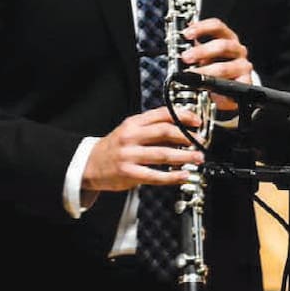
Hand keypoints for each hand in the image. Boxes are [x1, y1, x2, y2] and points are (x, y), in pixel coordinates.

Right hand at [83, 106, 202, 193]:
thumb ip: (153, 129)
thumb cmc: (114, 147)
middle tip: (201, 142)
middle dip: (187, 137)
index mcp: (133, 123)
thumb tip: (182, 131)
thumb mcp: (130, 131)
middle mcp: (131, 136)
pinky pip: (155, 175)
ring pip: (162, 154)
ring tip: (198, 158)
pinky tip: (183, 175)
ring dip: (184, 156)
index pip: (162, 114)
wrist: (88, 164)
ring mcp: (129, 155)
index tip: (197, 121)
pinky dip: (172, 176)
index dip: (183, 116)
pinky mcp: (128, 173)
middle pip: (164, 132)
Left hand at [181, 18, 252, 111]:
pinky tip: (210, 90)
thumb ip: (193, 48)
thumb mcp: (203, 56)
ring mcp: (242, 66)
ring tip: (192, 76)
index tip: (186, 34)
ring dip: (205, 72)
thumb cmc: (214, 68)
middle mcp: (237, 50)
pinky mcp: (246, 82)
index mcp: (227, 38)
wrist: (227, 90)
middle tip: (185, 57)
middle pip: (222, 45)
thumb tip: (176, 46)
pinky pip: (232, 86)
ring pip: (224, 67)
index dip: (201, 27)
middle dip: (201, 51)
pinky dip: (219, 88)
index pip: (217, 26)